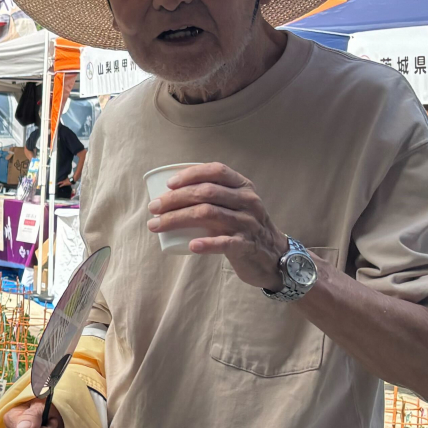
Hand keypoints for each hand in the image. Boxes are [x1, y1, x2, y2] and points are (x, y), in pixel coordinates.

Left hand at [148, 162, 287, 289]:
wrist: (274, 256)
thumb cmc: (244, 226)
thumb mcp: (237, 204)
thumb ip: (214, 195)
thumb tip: (170, 194)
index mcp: (243, 187)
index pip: (216, 171)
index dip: (191, 174)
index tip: (169, 184)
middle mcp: (247, 201)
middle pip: (206, 193)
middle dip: (174, 199)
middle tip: (153, 208)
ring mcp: (248, 223)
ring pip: (209, 215)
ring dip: (177, 219)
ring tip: (156, 225)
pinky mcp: (247, 246)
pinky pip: (225, 243)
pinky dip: (206, 244)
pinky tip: (191, 246)